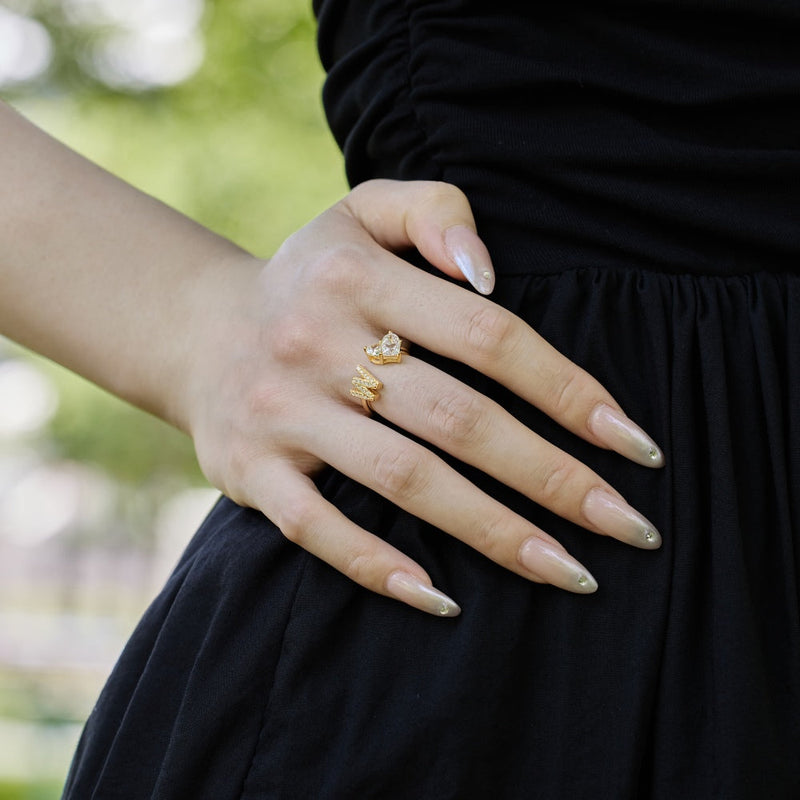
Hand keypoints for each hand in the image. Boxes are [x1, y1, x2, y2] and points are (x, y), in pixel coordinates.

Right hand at [184, 180, 663, 616]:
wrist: (198, 330)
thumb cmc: (309, 279)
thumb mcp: (362, 213)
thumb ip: (434, 210)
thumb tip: (489, 268)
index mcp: (357, 276)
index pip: (489, 336)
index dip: (568, 390)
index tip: (632, 444)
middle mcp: (318, 341)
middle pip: (459, 418)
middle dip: (552, 478)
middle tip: (626, 526)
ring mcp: (281, 411)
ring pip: (403, 480)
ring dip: (492, 532)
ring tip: (568, 572)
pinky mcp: (250, 470)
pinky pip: (316, 528)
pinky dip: (378, 567)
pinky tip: (443, 600)